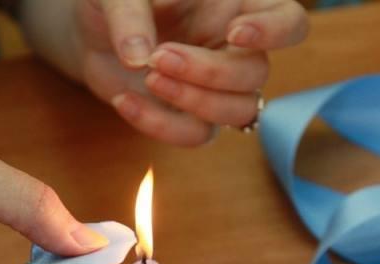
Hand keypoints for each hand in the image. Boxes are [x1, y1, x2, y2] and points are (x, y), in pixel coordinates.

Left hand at [75, 0, 307, 145]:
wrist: (90, 34)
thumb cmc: (114, 2)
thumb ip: (130, 14)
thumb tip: (140, 56)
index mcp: (235, 6)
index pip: (288, 21)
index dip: (274, 32)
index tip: (235, 33)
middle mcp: (233, 49)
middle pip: (256, 74)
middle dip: (210, 72)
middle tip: (159, 57)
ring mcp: (214, 88)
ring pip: (238, 112)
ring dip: (194, 101)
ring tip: (148, 76)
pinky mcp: (188, 116)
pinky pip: (195, 135)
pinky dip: (159, 125)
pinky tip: (124, 101)